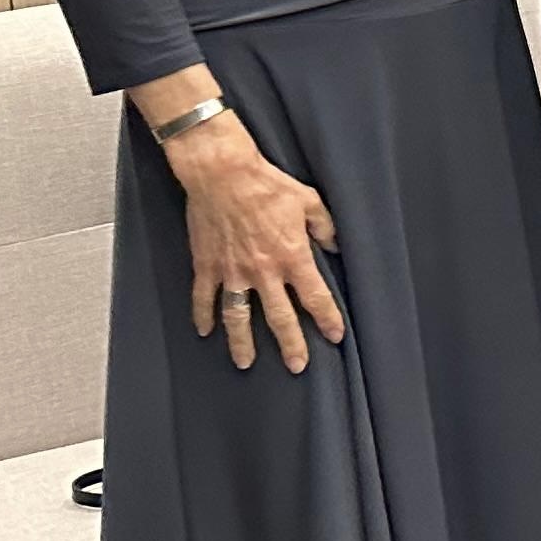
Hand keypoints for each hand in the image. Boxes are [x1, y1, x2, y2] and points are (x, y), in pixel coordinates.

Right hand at [162, 118, 346, 373]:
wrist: (222, 175)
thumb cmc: (267, 185)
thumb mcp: (309, 201)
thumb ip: (325, 227)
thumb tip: (337, 245)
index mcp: (292, 256)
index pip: (315, 297)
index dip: (327, 319)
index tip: (334, 337)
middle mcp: (263, 271)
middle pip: (279, 317)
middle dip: (290, 344)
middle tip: (297, 366)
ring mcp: (232, 271)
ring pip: (239, 316)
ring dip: (242, 342)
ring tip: (246, 363)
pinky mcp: (206, 265)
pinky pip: (203, 297)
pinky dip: (203, 316)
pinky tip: (204, 332)